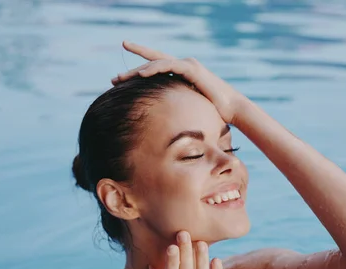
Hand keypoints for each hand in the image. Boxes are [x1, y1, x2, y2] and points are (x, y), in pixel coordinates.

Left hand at [111, 41, 244, 123]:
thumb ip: (177, 111)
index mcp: (181, 75)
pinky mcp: (191, 69)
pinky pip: (168, 66)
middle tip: (114, 79)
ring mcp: (187, 65)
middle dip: (132, 71)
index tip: (120, 80)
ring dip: (137, 70)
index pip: (156, 71)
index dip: (138, 73)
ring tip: (121, 79)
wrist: (232, 109)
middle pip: (152, 64)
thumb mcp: (190, 110)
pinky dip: (154, 69)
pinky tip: (140, 75)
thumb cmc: (214, 112)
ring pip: (156, 63)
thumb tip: (165, 128)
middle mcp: (183, 66)